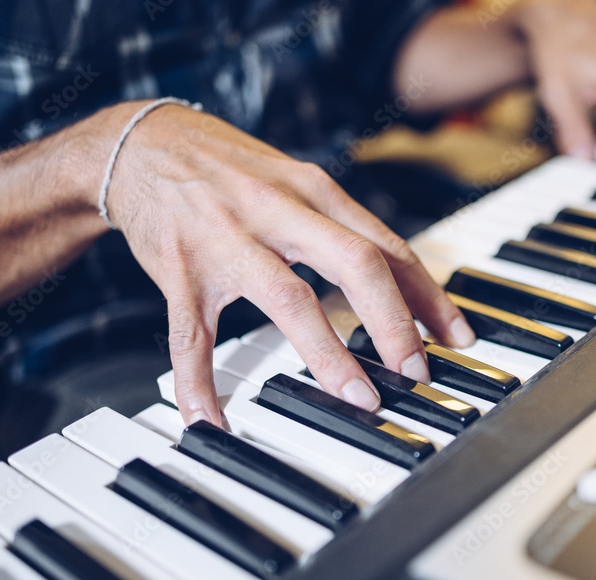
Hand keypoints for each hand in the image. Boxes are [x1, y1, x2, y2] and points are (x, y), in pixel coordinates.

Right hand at [104, 104, 474, 425]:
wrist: (140, 143)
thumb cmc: (228, 169)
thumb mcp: (294, 181)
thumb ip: (341, 226)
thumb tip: (398, 277)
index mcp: (314, 190)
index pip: (387, 246)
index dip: (428, 296)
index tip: (455, 337)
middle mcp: (277, 209)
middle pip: (356, 263)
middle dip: (394, 323)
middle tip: (417, 373)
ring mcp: (227, 239)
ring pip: (288, 298)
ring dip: (328, 353)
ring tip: (357, 397)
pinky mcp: (179, 268)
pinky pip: (190, 334)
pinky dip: (199, 382)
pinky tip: (210, 419)